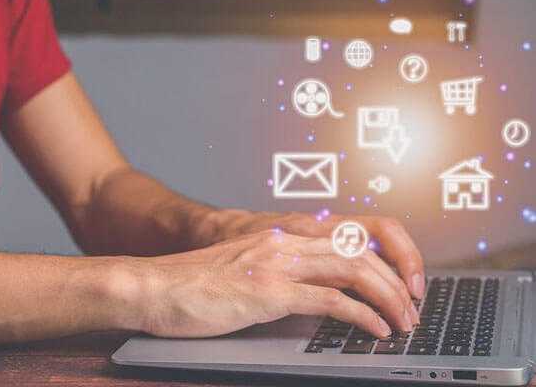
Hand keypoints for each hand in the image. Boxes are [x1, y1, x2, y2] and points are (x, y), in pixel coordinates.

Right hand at [127, 230, 419, 339]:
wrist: (154, 286)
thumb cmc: (193, 286)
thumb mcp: (244, 271)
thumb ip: (279, 274)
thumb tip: (312, 297)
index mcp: (280, 236)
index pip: (348, 236)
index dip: (383, 257)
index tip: (399, 283)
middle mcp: (284, 242)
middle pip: (359, 253)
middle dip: (396, 282)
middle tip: (413, 309)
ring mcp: (277, 264)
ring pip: (354, 271)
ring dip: (388, 298)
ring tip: (404, 322)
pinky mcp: (269, 292)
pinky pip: (330, 300)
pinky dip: (362, 315)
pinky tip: (376, 330)